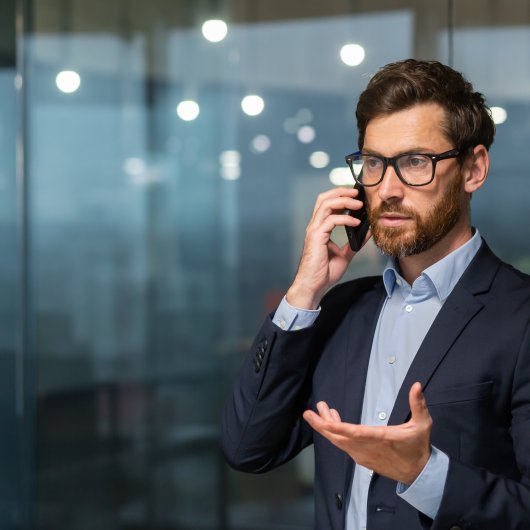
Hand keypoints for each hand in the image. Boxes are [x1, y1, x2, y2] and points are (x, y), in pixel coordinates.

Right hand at [286, 187, 368, 308]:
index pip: (327, 203)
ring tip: (358, 204)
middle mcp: (315, 226)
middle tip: (357, 192)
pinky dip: (345, 219)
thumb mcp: (345, 255)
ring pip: (326, 204)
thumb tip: (367, 232)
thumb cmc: (324, 272)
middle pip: (324, 198)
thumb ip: (355, 243)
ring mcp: (314, 230)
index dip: (340, 196)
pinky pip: (331, 220)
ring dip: (344, 201)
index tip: (356, 195)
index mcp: (320, 228)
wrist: (314, 286)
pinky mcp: (316, 237)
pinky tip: (355, 223)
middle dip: (341, 191)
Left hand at [303, 382, 431, 484]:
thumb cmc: (418, 447)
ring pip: (339, 441)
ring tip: (320, 409)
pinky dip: (336, 433)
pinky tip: (332, 421)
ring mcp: (363, 455)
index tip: (324, 422)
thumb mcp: (423, 424)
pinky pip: (344, 445)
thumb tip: (416, 385)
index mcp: (381, 438)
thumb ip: (418, 404)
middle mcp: (368, 448)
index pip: (356, 433)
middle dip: (322, 425)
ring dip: (327, 426)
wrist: (418, 473)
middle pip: (339, 438)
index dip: (339, 428)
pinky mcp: (361, 458)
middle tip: (308, 412)